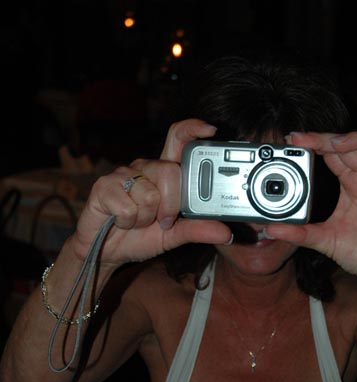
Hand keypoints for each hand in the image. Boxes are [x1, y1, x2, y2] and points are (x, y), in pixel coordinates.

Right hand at [71, 119, 231, 264]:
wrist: (108, 251)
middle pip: (169, 172)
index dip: (193, 129)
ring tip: (138, 221)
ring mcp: (123, 175)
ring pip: (149, 195)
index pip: (178, 138)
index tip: (210, 130)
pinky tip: (121, 221)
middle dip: (170, 205)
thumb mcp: (174, 236)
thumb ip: (198, 230)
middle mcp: (145, 168)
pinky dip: (128, 222)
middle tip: (162, 220)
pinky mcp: (103, 186)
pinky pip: (127, 207)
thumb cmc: (140, 237)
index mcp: (164, 173)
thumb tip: (227, 233)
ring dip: (146, 218)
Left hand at [265, 119, 356, 289]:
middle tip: (303, 139)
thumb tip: (269, 230)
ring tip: (336, 142)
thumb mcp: (324, 240)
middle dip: (327, 140)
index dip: (315, 144)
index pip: (332, 154)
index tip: (292, 139)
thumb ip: (299, 233)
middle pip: (351, 145)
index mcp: (351, 182)